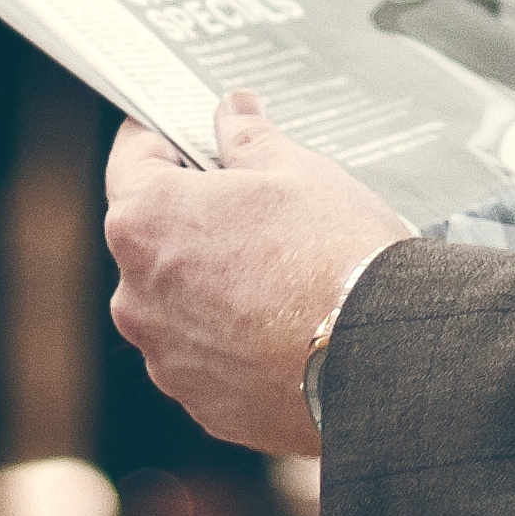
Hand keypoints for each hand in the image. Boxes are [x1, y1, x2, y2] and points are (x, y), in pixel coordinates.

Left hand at [104, 90, 414, 460]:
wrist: (382, 354)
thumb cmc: (335, 253)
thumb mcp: (296, 170)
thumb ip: (248, 138)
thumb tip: (233, 112)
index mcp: (147, 221)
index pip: (132, 160)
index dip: (162, 138)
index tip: (186, 132)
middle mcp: (137, 294)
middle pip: (152, 238)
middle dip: (193, 218)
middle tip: (252, 206)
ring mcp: (165, 356)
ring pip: (177, 302)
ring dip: (210, 284)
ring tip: (277, 275)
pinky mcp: (201, 403)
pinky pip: (205, 357)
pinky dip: (232, 339)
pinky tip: (282, 326)